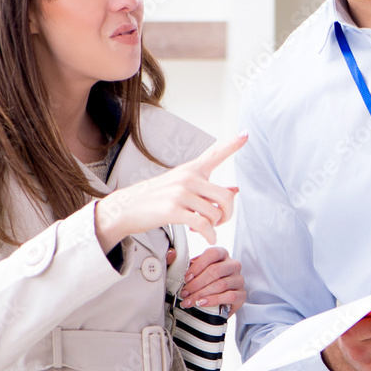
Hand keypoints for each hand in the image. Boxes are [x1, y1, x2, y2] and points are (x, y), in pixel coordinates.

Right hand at [94, 133, 247, 252]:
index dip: (233, 144)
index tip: (246, 134)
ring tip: (202, 227)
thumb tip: (235, 189)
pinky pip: (203, 225)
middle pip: (226, 197)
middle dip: (227, 214)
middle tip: (219, 221)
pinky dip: (209, 235)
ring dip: (214, 227)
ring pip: (215, 214)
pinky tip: (205, 236)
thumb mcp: (182, 187)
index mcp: (191, 170)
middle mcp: (188, 178)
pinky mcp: (172, 210)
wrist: (125, 209)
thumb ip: (209, 189)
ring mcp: (180, 193)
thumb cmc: (155, 198)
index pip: (215, 154)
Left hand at [177, 246, 245, 312]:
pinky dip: (213, 300)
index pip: (212, 254)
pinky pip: (229, 296)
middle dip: (196, 284)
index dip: (198, 266)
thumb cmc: (203, 283)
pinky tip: (201, 303)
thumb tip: (171, 255)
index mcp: (222, 254)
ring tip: (189, 300)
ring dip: (201, 294)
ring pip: (221, 284)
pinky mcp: (242, 295)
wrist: (217, 303)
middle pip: (215, 271)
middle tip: (184, 293)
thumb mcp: (193, 272)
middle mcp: (233, 265)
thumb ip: (182, 263)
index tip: (186, 278)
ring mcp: (239, 280)